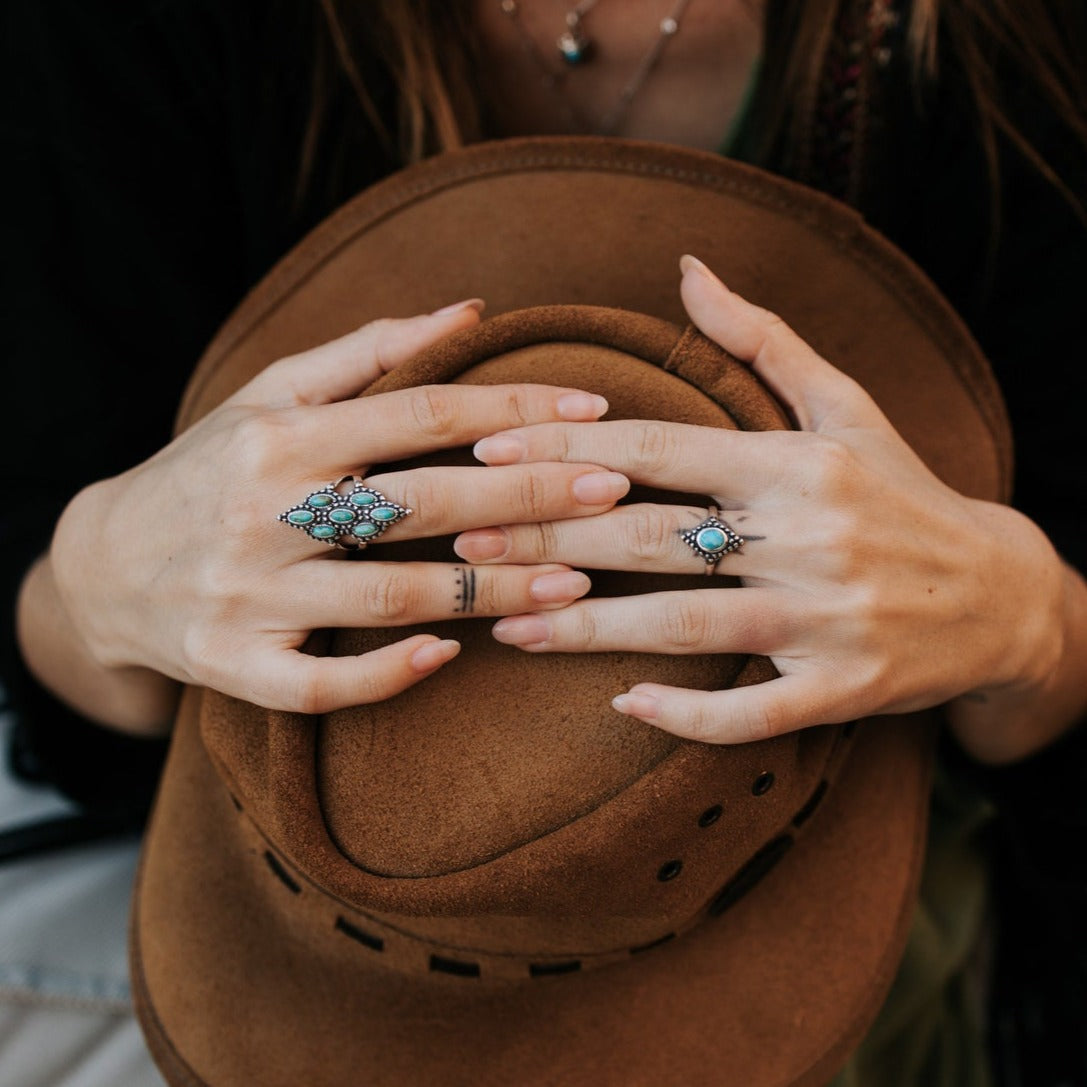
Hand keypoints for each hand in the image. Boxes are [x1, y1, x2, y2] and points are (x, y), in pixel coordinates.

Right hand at [42, 302, 629, 719]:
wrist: (101, 566)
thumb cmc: (208, 468)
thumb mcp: (270, 394)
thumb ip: (369, 353)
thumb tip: (470, 311)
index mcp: (280, 436)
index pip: (419, 413)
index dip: (514, 407)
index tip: (592, 409)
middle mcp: (261, 513)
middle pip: (420, 504)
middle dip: (526, 496)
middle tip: (610, 492)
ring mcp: (245, 597)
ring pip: (390, 598)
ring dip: (492, 593)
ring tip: (576, 584)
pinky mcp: (232, 666)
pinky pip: (321, 685)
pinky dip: (389, 674)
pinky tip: (451, 654)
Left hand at [455, 261, 1072, 759]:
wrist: (1001, 596)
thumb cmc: (903, 491)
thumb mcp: (846, 405)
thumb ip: (762, 339)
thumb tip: (687, 268)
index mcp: (798, 462)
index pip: (658, 446)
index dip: (565, 448)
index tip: (485, 453)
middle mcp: (810, 536)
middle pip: (651, 533)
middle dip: (546, 535)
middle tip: (461, 541)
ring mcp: (827, 620)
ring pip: (684, 624)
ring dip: (585, 626)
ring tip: (504, 624)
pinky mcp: (842, 690)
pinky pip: (750, 713)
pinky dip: (685, 712)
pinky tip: (621, 704)